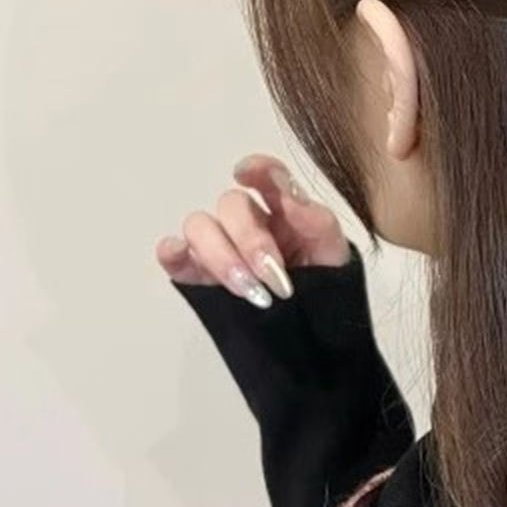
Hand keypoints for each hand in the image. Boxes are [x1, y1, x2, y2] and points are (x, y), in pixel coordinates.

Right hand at [156, 154, 350, 307]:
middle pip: (231, 206)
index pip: (266, 177)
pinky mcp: (199, 275)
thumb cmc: (325, 291)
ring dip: (220, 255)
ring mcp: (220, 247)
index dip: (256, 169)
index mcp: (283, 211)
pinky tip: (181, 257)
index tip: (246, 174)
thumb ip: (316, 221)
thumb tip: (288, 191)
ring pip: (200, 227)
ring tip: (248, 290)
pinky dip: (173, 252)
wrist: (314, 338)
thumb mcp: (333, 256)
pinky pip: (175, 254)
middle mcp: (247, 223)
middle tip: (273, 277)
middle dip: (250, 240)